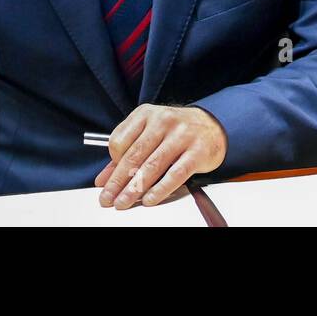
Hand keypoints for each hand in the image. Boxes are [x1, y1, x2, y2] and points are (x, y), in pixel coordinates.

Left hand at [93, 104, 227, 208]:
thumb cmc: (176, 131)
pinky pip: (175, 173)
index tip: (109, 180)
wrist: (212, 126)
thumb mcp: (149, 135)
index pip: (119, 140)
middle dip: (118, 181)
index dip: (112, 163)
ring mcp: (182, 134)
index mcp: (146, 113)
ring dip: (135, 188)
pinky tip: (149, 199)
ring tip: (124, 202)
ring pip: (153, 165)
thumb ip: (126, 155)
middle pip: (134, 155)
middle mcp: (163, 120)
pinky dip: (160, 189)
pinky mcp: (197, 151)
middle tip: (108, 199)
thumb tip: (103, 180)